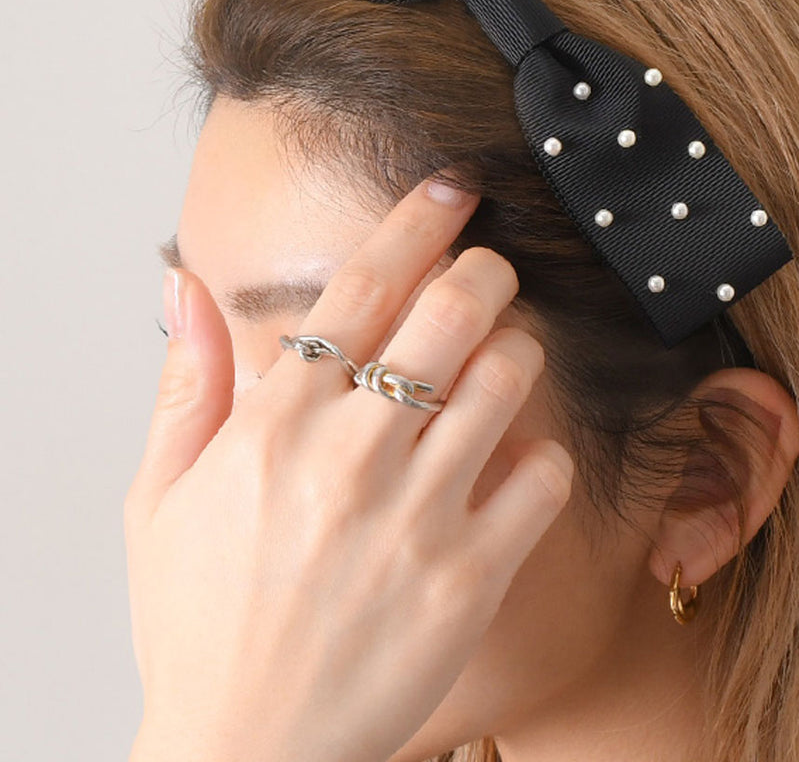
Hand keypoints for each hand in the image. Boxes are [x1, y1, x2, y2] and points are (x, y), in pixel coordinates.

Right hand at [124, 176, 574, 761]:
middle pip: (453, 313)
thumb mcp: (159, 499)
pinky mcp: (472, 578)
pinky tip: (518, 457)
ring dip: (520, 349)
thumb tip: (181, 284)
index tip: (452, 189)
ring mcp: (418, 518)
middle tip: (492, 266)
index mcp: (276, 427)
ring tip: (506, 354)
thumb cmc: (200, 623)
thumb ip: (185, 382)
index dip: (416, 222)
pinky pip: (544, 478)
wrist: (246, 754)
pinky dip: (543, 452)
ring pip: (509, 380)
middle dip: (487, 269)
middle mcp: (351, 459)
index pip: (362, 287)